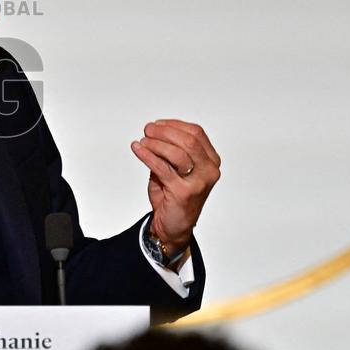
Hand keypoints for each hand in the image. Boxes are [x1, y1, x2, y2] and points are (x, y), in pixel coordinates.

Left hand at [130, 119, 220, 253]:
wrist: (174, 225)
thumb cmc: (175, 195)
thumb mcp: (175, 168)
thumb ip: (170, 150)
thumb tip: (154, 132)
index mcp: (211, 161)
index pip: (196, 133)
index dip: (174, 125)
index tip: (157, 124)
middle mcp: (209, 171)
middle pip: (188, 140)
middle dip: (164, 132)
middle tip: (148, 130)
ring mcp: (198, 182)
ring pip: (177, 153)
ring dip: (155, 143)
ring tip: (143, 141)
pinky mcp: (182, 192)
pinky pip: (162, 168)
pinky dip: (147, 155)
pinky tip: (138, 149)